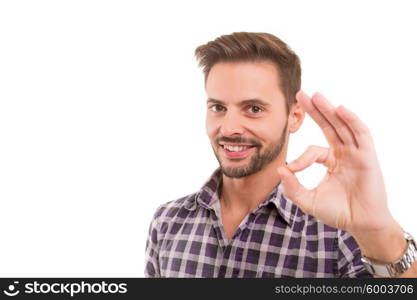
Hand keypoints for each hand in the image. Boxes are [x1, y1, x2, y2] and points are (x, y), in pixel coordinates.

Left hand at [277, 91, 394, 234]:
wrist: (360, 224)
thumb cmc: (337, 212)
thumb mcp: (308, 200)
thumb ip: (292, 187)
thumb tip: (280, 169)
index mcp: (331, 161)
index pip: (313, 151)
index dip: (301, 158)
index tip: (291, 169)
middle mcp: (344, 153)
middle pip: (329, 126)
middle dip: (315, 110)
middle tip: (300, 94)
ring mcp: (356, 153)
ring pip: (343, 126)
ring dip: (330, 110)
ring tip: (316, 95)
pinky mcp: (368, 156)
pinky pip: (361, 134)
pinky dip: (351, 121)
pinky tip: (339, 109)